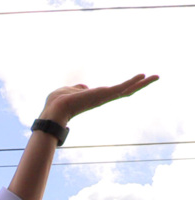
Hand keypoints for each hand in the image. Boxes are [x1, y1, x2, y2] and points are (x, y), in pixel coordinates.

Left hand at [40, 74, 158, 125]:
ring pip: (126, 90)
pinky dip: (133, 82)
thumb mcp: (68, 91)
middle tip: (154, 78)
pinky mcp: (103, 96)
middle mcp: (101, 98)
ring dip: (142, 84)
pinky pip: (121, 88)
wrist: (54, 110)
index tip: (136, 81)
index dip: (124, 86)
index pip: (113, 91)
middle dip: (139, 85)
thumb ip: (78, 89)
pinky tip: (144, 76)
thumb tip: (84, 87)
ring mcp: (103, 98)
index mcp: (94, 97)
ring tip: (156, 77)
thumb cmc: (57, 102)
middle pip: (124, 91)